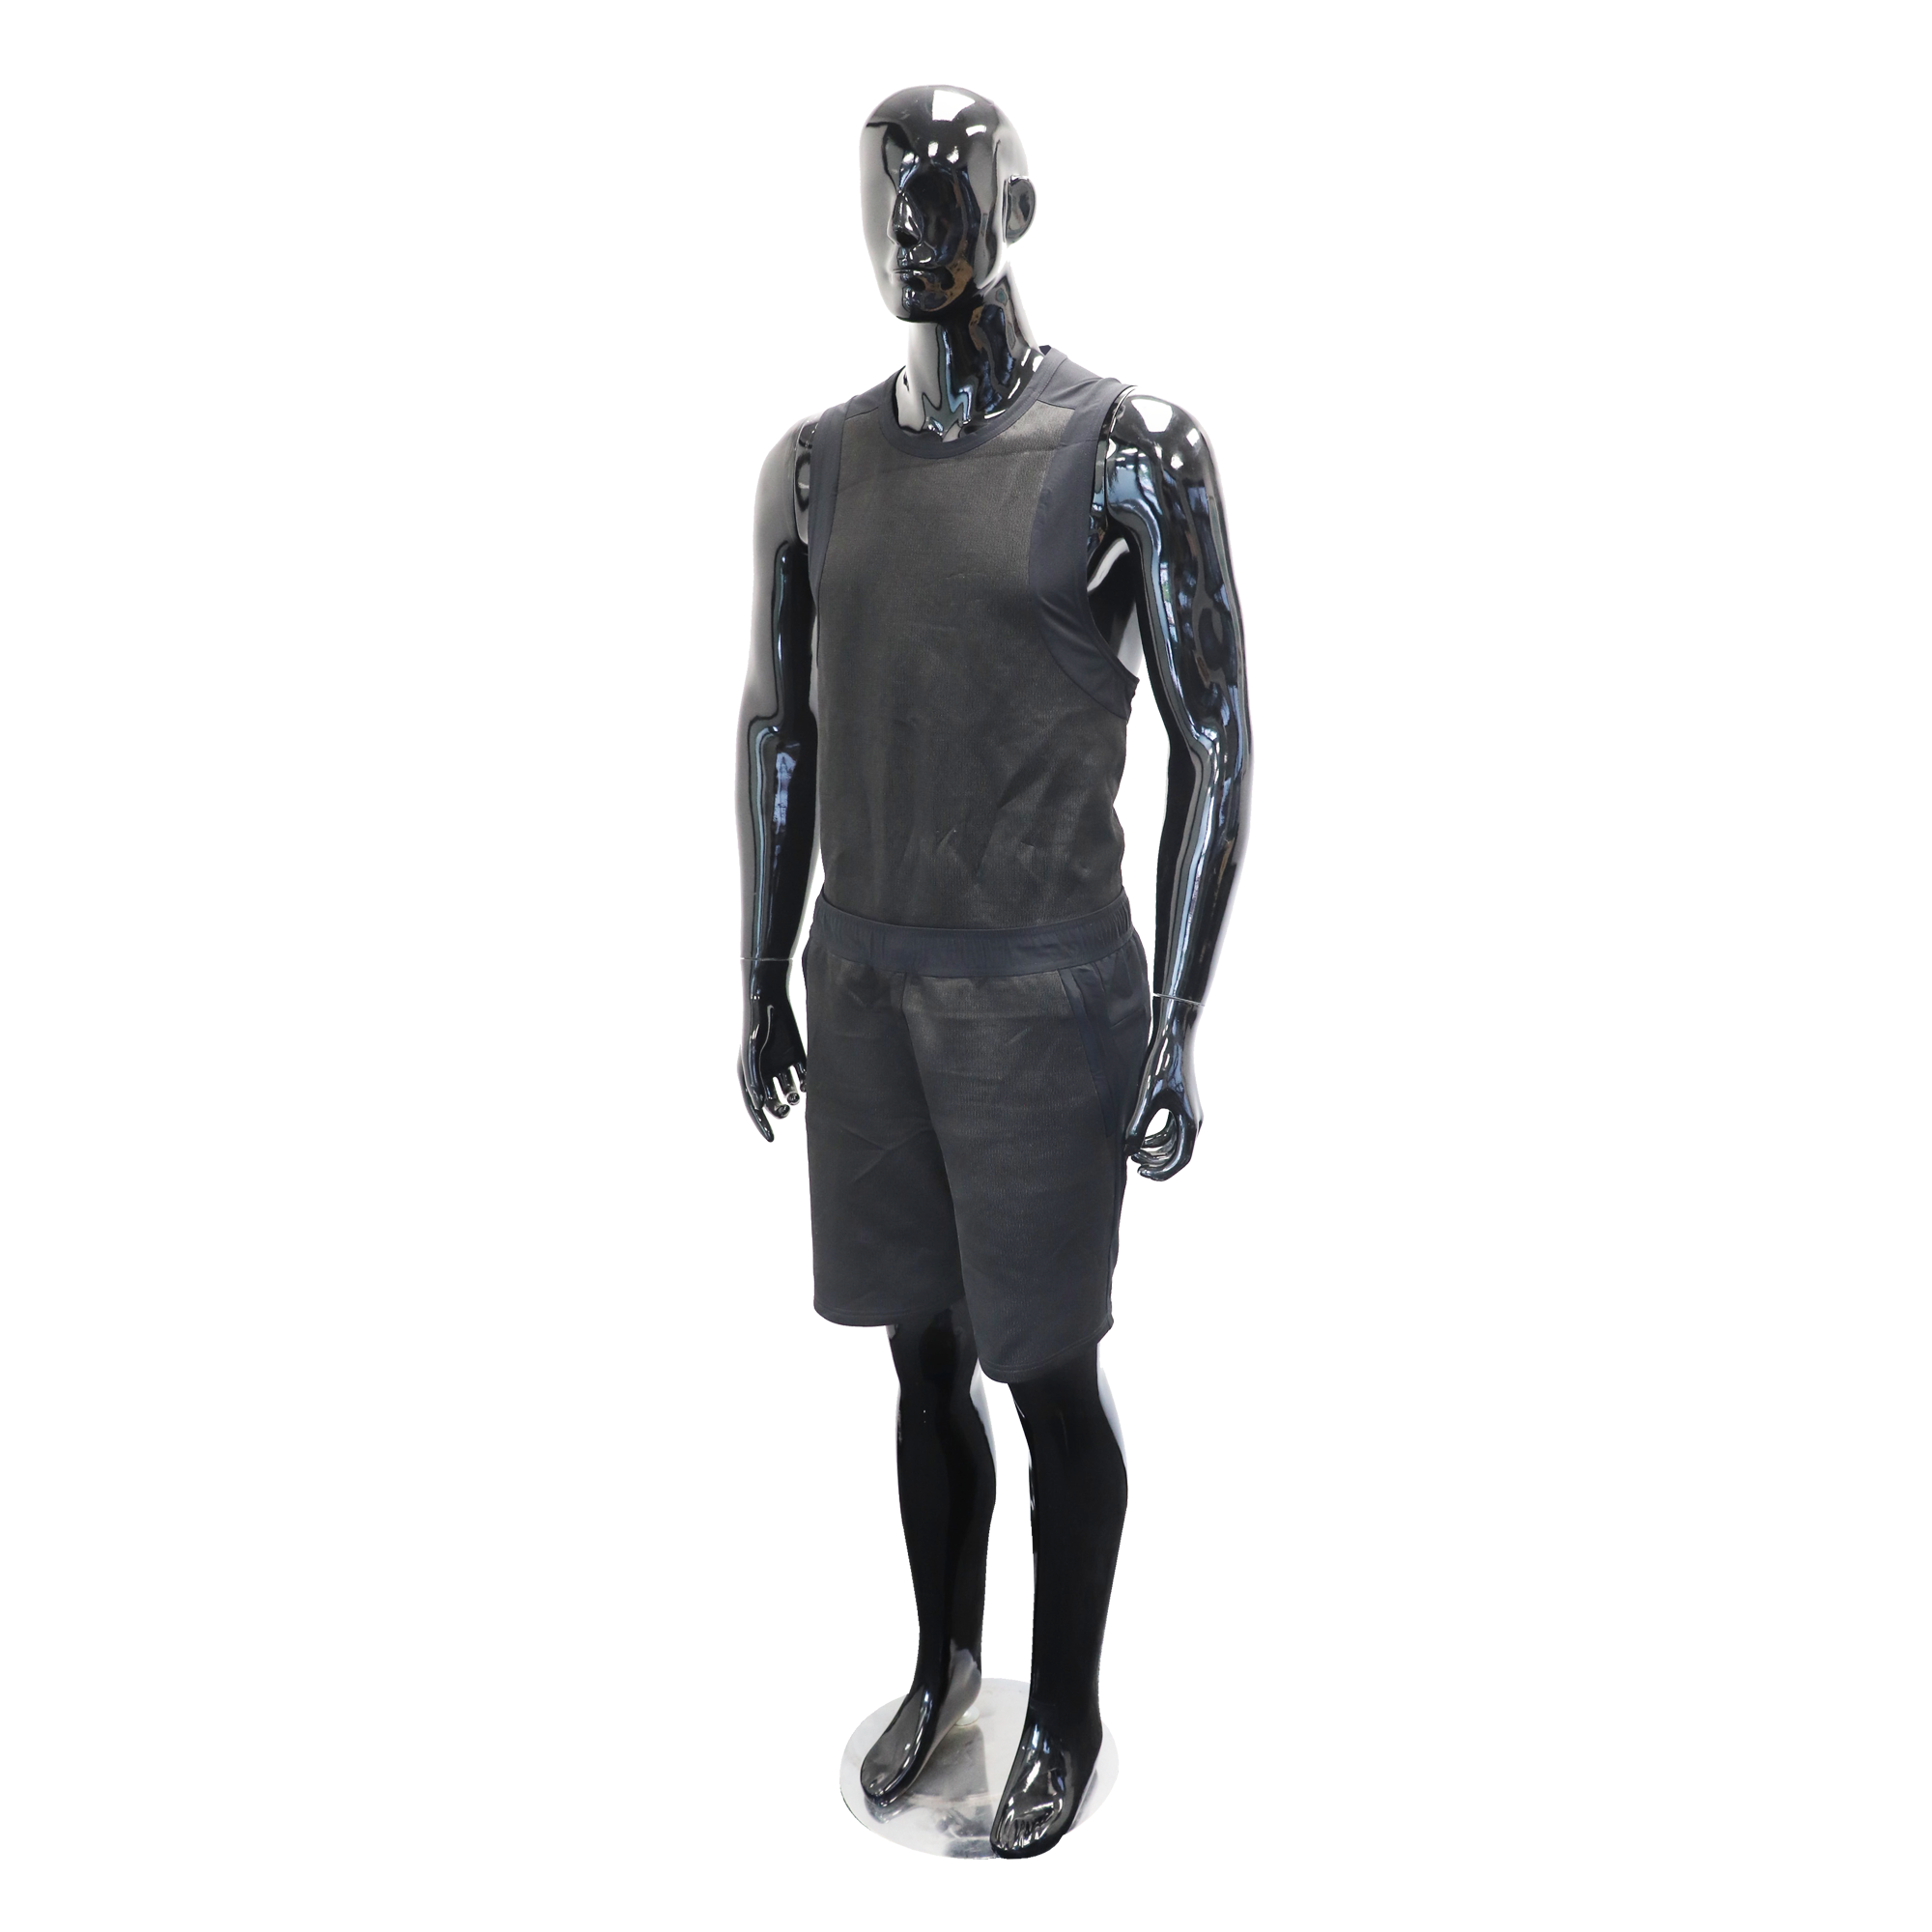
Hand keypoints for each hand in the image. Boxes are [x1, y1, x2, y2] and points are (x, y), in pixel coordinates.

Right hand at [739, 974, 806, 1141]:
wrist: (769, 1000)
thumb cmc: (757, 1028)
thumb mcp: (753, 1055)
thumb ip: (755, 1080)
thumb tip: (761, 1105)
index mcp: (752, 1076)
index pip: (757, 1106)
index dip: (763, 1124)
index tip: (772, 1139)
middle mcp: (767, 1072)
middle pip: (775, 1100)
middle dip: (780, 1108)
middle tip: (786, 1110)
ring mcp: (782, 1064)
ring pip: (790, 1089)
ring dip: (794, 1096)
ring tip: (797, 1096)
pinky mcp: (797, 1054)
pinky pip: (804, 1075)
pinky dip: (807, 1082)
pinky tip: (808, 1085)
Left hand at [1123, 1022, 1199, 1179]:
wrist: (1173, 1039)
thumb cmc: (1162, 1067)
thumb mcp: (1147, 1099)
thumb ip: (1138, 1127)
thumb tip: (1128, 1151)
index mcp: (1190, 1123)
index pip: (1180, 1160)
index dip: (1162, 1172)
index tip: (1142, 1173)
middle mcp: (1192, 1121)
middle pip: (1176, 1154)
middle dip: (1156, 1162)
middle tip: (1134, 1164)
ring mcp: (1186, 1113)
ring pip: (1172, 1143)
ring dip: (1154, 1150)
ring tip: (1132, 1151)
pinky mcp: (1179, 1104)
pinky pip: (1169, 1129)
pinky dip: (1155, 1137)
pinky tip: (1137, 1136)